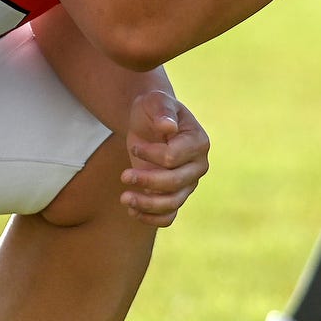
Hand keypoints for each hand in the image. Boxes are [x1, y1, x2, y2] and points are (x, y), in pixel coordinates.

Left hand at [118, 90, 209, 227]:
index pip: (173, 157)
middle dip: (147, 181)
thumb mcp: (156, 101)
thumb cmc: (154, 109)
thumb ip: (163, 110)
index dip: (150, 154)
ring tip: (124, 198)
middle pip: (174, 183)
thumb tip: (168, 126)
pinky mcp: (176, 196)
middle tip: (123, 175)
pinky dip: (151, 218)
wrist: (149, 123)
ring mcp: (188, 183)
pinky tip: (132, 211)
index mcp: (198, 142)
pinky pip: (168, 216)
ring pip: (172, 203)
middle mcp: (198, 166)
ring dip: (147, 205)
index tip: (134, 146)